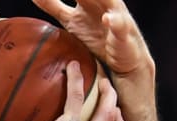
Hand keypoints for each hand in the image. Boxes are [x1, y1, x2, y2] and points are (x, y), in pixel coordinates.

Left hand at [33, 0, 153, 78]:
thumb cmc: (96, 35)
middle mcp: (102, 4)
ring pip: (110, 2)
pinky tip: (108, 19)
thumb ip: (53, 5)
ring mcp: (114, 18)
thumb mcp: (70, 19)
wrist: (121, 59)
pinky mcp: (122, 35)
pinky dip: (115, 22)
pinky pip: (120, 27)